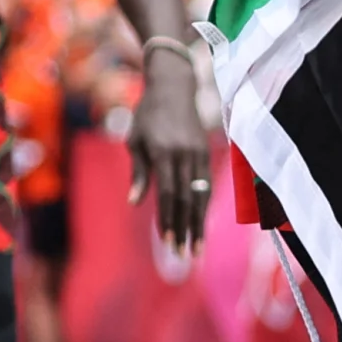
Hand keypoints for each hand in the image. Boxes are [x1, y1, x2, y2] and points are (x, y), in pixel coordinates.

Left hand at [127, 47, 215, 254]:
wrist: (174, 86)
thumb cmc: (147, 114)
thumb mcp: (135, 140)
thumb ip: (139, 172)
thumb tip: (134, 202)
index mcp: (164, 152)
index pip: (167, 194)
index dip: (169, 219)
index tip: (168, 242)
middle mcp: (184, 155)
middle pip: (187, 199)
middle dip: (186, 229)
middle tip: (185, 255)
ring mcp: (198, 154)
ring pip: (201, 195)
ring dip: (199, 224)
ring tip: (197, 248)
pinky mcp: (206, 153)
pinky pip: (206, 185)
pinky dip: (204, 207)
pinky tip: (202, 224)